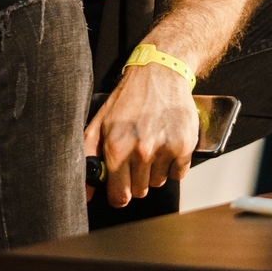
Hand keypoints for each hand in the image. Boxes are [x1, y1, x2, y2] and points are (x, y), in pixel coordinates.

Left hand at [83, 58, 200, 206]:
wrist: (160, 73)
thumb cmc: (128, 99)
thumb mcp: (99, 124)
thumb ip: (88, 158)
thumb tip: (87, 193)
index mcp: (117, 148)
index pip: (119, 197)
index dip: (119, 193)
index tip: (121, 185)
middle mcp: (141, 151)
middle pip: (139, 191)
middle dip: (136, 178)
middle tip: (136, 155)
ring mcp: (165, 149)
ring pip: (158, 182)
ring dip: (155, 170)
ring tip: (152, 144)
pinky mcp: (184, 146)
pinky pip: (178, 174)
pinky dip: (173, 164)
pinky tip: (167, 143)